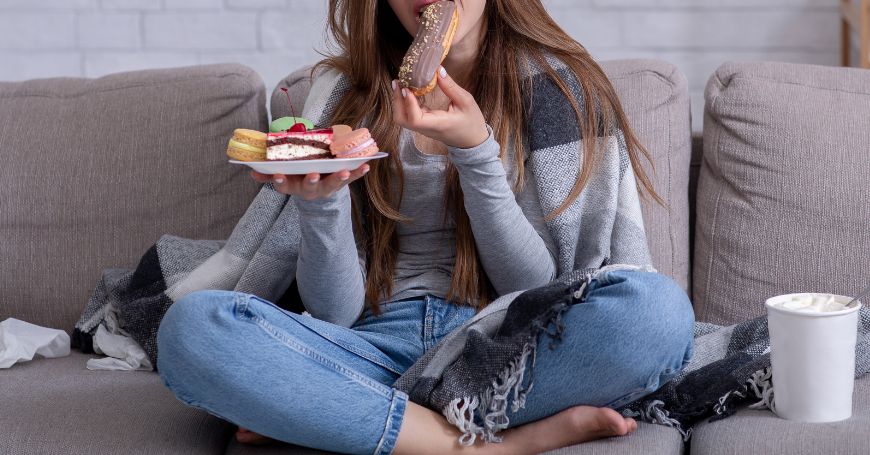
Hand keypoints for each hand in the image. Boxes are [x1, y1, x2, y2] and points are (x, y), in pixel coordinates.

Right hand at [250, 164, 369, 200]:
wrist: (317, 189)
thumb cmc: (297, 176)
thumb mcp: (282, 176)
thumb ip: (267, 174)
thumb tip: (252, 170)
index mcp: (293, 185)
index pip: (284, 185)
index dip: (281, 182)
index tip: (278, 176)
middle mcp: (310, 188)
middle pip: (310, 187)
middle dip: (311, 181)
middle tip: (313, 175)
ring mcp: (326, 186)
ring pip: (332, 184)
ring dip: (338, 178)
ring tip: (345, 170)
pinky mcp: (341, 182)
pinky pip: (351, 178)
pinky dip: (359, 172)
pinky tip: (366, 165)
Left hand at [392, 67, 489, 148]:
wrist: (472, 141)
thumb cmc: (472, 122)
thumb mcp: (466, 101)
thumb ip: (450, 86)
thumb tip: (438, 70)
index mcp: (438, 124)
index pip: (415, 119)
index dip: (408, 104)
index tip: (407, 88)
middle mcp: (427, 128)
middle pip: (402, 120)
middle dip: (397, 101)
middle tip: (398, 82)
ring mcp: (423, 128)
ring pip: (403, 118)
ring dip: (399, 101)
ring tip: (401, 84)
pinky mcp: (423, 125)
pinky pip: (409, 115)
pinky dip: (405, 102)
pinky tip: (409, 90)